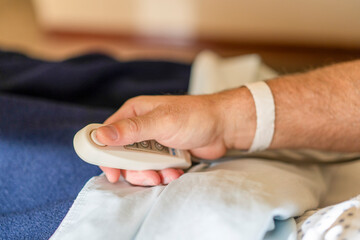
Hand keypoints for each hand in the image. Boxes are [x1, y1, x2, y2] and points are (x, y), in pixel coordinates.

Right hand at [96, 90, 255, 185]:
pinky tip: (176, 171)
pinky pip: (155, 169)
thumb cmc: (195, 116)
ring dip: (152, 174)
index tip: (112, 173)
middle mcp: (140, 127)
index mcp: (133, 113)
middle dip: (135, 170)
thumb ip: (132, 130)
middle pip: (123, 156)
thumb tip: (100, 136)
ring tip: (168, 174)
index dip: (105, 155)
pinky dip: (164, 174)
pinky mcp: (165, 153)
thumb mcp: (162, 122)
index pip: (107, 135)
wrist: (224, 126)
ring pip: (139, 166)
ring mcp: (153, 142)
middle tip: (150, 177)